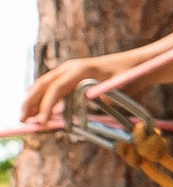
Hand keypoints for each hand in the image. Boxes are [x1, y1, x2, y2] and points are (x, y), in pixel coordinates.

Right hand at [21, 50, 135, 125]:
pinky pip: (51, 85)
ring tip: (24, 117)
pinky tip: (36, 110)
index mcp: (81, 70)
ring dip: (32, 100)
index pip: (56, 89)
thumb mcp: (119, 87)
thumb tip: (91, 101)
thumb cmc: (129, 76)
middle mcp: (71, 67)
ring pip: (44, 84)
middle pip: (43, 84)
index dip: (47, 106)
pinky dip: (41, 97)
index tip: (43, 122)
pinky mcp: (71, 75)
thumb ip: (105, 94)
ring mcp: (69, 70)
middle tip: (22, 121)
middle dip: (31, 102)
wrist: (135, 63)